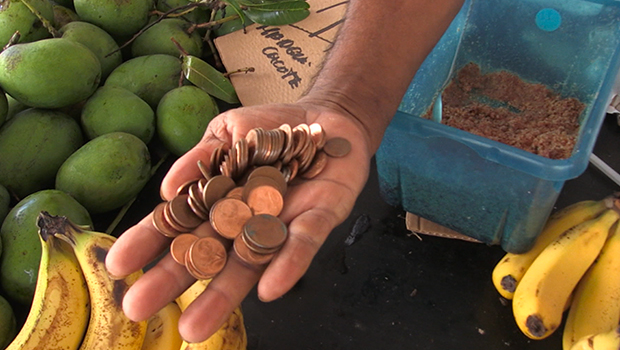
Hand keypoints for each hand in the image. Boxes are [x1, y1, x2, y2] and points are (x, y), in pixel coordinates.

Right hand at [105, 101, 373, 342]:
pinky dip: (288, 264)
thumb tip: (166, 188)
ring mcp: (282, 222)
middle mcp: (246, 219)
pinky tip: (268, 290)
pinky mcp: (320, 217)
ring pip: (251, 261)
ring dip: (224, 294)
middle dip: (174, 279)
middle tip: (137, 309)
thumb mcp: (229, 131)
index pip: (181, 222)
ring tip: (194, 328)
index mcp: (221, 199)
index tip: (116, 265)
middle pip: (208, 252)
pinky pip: (304, 243)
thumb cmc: (272, 126)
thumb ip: (202, 156)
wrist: (329, 116)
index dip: (149, 242)